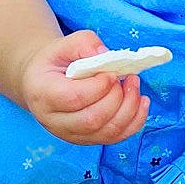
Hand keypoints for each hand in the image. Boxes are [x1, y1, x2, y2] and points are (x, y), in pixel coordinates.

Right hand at [22, 31, 151, 145]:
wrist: (44, 82)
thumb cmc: (55, 62)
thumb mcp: (64, 44)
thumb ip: (85, 44)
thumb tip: (107, 56)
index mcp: (43, 93)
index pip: (74, 98)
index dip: (99, 87)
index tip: (111, 73)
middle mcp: (53, 120)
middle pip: (92, 120)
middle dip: (117, 98)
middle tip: (127, 78)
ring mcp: (70, 134)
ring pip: (106, 132)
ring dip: (129, 109)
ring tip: (134, 85)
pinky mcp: (86, 139)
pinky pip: (115, 138)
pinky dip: (134, 122)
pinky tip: (141, 102)